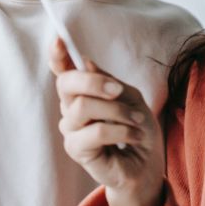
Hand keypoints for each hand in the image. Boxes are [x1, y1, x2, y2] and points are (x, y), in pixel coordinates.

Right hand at [50, 38, 164, 205]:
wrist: (147, 165)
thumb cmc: (137, 129)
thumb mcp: (129, 97)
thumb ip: (108, 81)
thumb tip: (85, 62)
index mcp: (82, 91)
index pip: (63, 70)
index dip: (58, 55)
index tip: (58, 40)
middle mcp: (70, 107)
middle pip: (66, 83)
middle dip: (94, 81)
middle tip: (119, 90)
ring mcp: (71, 128)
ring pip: (83, 107)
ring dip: (118, 112)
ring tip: (137, 121)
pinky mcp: (75, 149)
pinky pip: (95, 131)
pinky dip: (121, 131)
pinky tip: (134, 137)